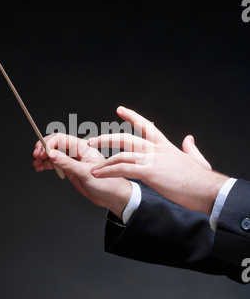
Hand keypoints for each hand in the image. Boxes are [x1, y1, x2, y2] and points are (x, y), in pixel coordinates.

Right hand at [32, 133, 131, 218]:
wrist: (113, 196)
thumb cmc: (108, 183)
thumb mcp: (86, 173)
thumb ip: (68, 164)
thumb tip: (52, 154)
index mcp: (83, 147)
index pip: (61, 139)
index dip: (48, 144)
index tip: (41, 153)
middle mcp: (77, 152)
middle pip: (55, 145)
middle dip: (43, 149)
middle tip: (35, 157)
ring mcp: (73, 161)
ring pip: (53, 155)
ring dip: (43, 158)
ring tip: (36, 164)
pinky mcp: (71, 170)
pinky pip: (55, 164)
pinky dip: (47, 165)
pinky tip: (40, 168)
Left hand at [88, 106, 228, 214]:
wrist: (206, 189)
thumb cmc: (201, 178)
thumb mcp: (196, 158)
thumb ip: (190, 148)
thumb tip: (188, 138)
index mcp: (165, 146)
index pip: (146, 125)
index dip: (132, 116)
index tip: (120, 109)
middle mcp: (156, 149)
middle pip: (126, 137)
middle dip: (106, 138)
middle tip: (92, 140)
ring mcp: (152, 159)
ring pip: (121, 153)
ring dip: (104, 161)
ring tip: (92, 167)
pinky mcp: (149, 172)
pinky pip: (123, 169)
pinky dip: (108, 171)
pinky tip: (98, 175)